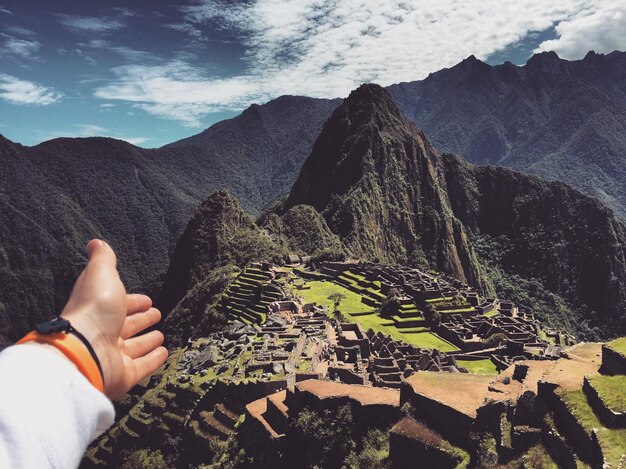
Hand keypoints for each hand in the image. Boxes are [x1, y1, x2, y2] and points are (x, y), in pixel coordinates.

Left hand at [60, 239, 167, 398]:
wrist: (84, 349)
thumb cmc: (93, 309)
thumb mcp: (100, 274)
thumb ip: (103, 258)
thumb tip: (95, 242)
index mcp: (100, 310)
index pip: (120, 304)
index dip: (134, 301)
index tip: (148, 300)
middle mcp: (105, 333)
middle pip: (127, 326)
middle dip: (142, 319)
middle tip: (156, 313)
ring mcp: (114, 356)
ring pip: (135, 346)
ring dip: (148, 340)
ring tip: (162, 334)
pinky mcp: (125, 375)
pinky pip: (143, 366)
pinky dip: (154, 359)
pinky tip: (165, 352)